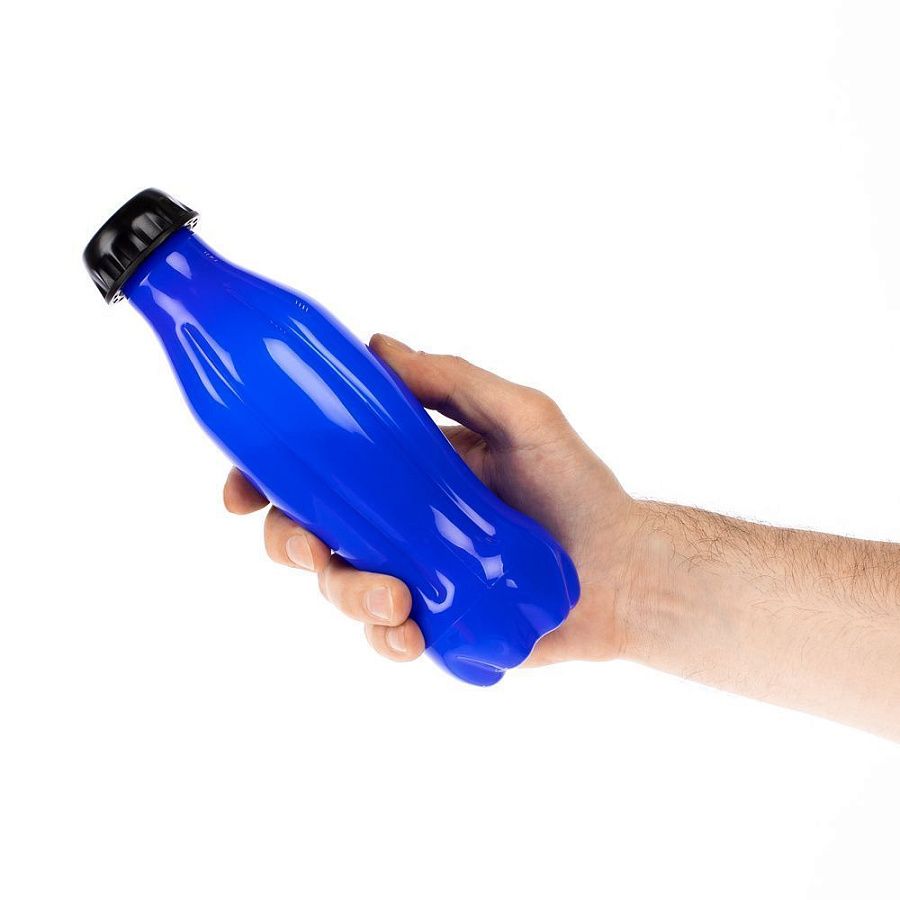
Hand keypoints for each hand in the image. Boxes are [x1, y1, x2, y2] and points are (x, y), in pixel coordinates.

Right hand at [223, 333, 636, 668]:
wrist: (622, 571)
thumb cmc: (576, 488)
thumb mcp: (523, 416)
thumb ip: (454, 381)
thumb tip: (378, 346)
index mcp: (404, 465)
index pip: (318, 463)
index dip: (267, 473)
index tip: (242, 488)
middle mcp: (395, 517)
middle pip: (307, 528)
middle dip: (289, 541)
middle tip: (314, 548)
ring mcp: (410, 571)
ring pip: (339, 585)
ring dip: (348, 594)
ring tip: (398, 600)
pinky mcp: (432, 621)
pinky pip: (384, 636)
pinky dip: (386, 639)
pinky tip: (412, 633)